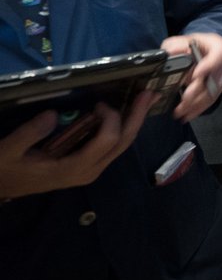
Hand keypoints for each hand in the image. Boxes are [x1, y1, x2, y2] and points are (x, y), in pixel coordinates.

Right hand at [0, 91, 155, 198]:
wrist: (1, 187)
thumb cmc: (6, 170)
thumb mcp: (7, 152)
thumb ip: (29, 134)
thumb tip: (53, 115)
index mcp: (74, 168)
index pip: (107, 141)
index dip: (111, 118)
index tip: (99, 103)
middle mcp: (89, 170)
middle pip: (123, 142)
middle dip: (138, 116)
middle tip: (149, 92)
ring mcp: (91, 169)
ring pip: (121, 144)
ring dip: (133, 121)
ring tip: (144, 99)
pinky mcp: (89, 165)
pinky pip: (112, 146)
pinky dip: (122, 127)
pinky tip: (127, 113)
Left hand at [161, 33, 221, 121]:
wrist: (198, 49)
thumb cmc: (187, 45)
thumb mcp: (177, 42)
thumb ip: (174, 46)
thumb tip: (173, 52)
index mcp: (217, 45)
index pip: (217, 55)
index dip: (208, 66)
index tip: (195, 77)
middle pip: (214, 78)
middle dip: (198, 92)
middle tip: (183, 101)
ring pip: (213, 91)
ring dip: (197, 104)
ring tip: (181, 113)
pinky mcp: (220, 85)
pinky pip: (212, 98)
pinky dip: (200, 107)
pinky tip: (189, 114)